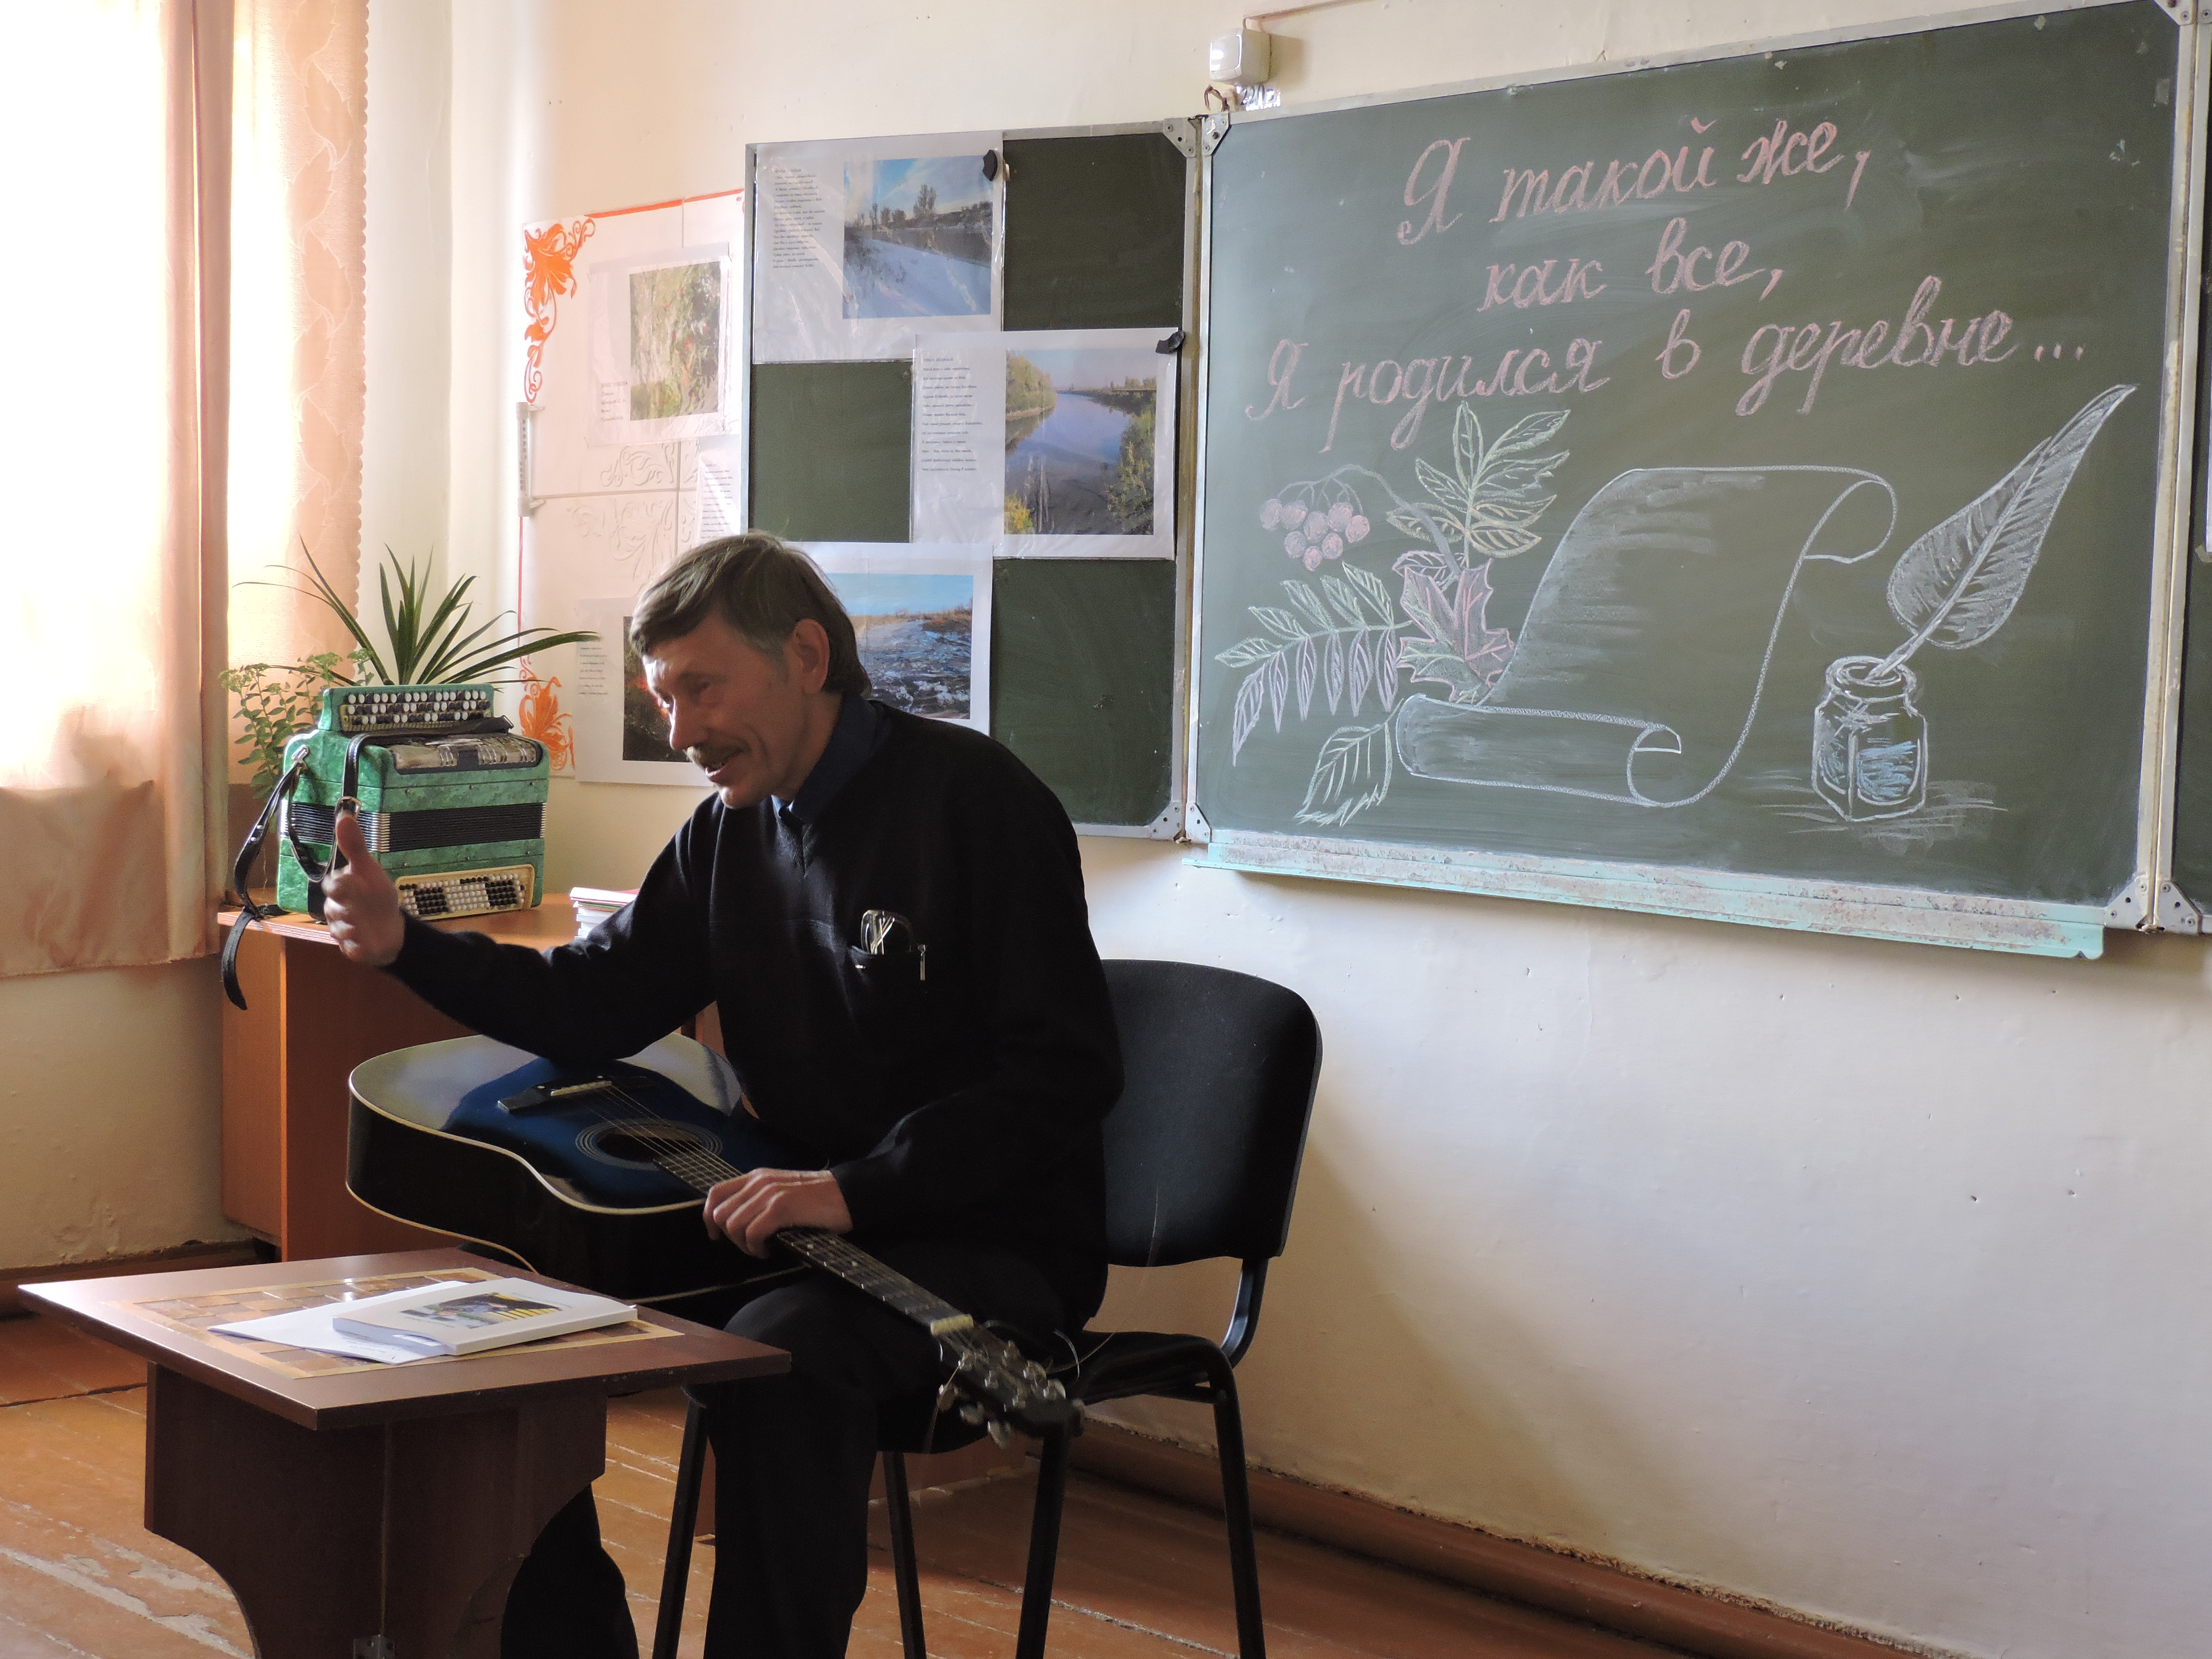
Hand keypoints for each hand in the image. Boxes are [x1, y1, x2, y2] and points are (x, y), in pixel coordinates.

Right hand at [321, 810, 406, 967]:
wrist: (390, 928)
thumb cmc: (378, 896)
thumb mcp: (370, 869)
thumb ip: (356, 846)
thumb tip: (343, 816)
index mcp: (338, 888)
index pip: (333, 885)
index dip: (344, 886)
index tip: (357, 883)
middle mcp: (334, 908)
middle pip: (333, 909)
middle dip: (350, 908)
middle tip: (363, 908)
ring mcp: (339, 928)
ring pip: (341, 928)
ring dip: (358, 926)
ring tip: (369, 923)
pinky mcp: (347, 947)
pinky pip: (351, 948)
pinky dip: (362, 945)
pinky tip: (369, 940)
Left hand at [702, 1167, 852, 1256]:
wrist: (848, 1194)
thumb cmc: (818, 1199)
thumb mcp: (782, 1192)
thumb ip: (760, 1199)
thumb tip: (737, 1221)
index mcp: (757, 1177)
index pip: (715, 1193)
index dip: (709, 1217)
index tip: (717, 1235)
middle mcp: (759, 1182)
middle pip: (720, 1213)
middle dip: (729, 1237)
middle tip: (749, 1246)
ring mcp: (770, 1194)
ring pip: (733, 1225)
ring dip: (743, 1245)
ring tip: (761, 1249)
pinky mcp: (782, 1208)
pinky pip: (752, 1233)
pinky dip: (756, 1248)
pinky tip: (768, 1250)